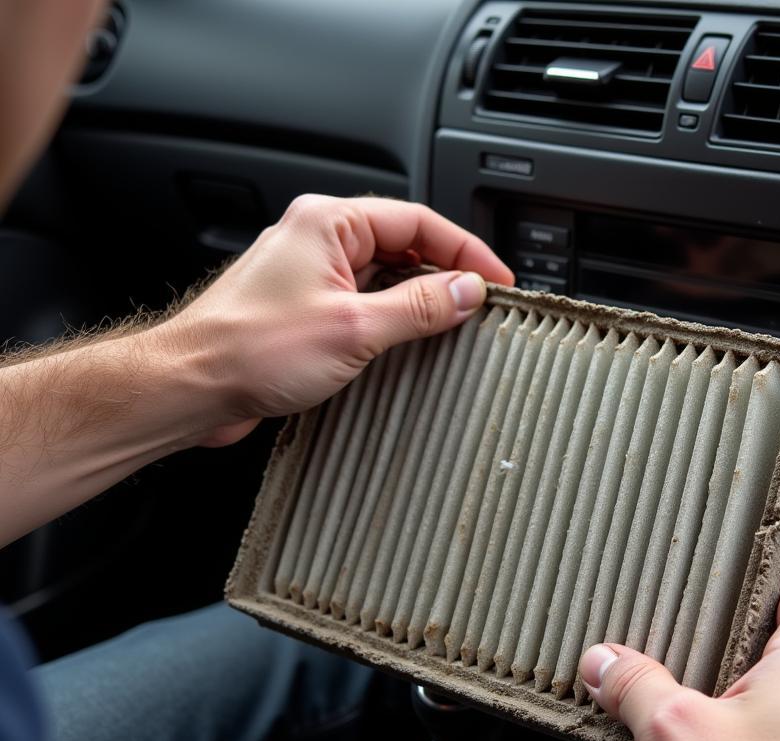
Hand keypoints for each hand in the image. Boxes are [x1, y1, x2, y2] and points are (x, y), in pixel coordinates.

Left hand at [162, 195, 513, 445]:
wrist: (191, 387)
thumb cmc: (249, 350)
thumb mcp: (353, 328)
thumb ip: (417, 307)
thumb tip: (465, 291)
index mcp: (328, 223)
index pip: (419, 221)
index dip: (466, 251)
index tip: (496, 282)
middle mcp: (317, 240)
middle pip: (404, 245)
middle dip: (444, 276)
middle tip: (478, 309)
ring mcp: (310, 276)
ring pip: (384, 277)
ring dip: (417, 301)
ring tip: (449, 330)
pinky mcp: (304, 310)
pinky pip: (362, 304)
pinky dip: (390, 320)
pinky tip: (406, 346)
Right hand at [578, 570, 779, 740]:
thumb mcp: (671, 731)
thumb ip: (633, 684)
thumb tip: (605, 662)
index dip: (767, 574)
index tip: (732, 573)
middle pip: (772, 657)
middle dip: (711, 658)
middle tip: (667, 654)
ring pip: (759, 718)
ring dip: (700, 718)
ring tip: (640, 722)